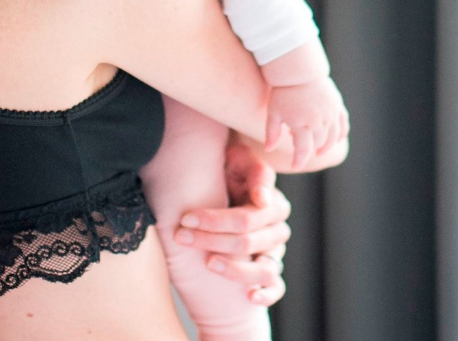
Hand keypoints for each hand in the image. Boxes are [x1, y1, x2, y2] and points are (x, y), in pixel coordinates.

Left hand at [175, 139, 291, 304]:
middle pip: (248, 242)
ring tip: (209, 264)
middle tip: (180, 236)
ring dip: (235, 269)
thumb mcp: (241, 160)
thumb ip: (256, 173)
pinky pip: (277, 287)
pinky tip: (249, 296)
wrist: (226, 178)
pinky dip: (266, 294)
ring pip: (265, 268)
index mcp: (272, 203)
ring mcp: (275, 251)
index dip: (215, 220)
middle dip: (210, 240)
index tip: (187, 218)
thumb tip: (262, 199)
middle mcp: (277, 228)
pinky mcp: (270, 270)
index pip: (247, 218)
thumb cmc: (230, 168)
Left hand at [265, 77, 349, 168]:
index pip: (303, 150)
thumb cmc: (283, 91)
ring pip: (333, 137)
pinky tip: (338, 139)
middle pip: (319, 144)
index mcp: (302, 125)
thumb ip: (271, 132)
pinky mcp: (336, 105)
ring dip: (327, 146)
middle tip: (303, 152)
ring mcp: (330, 113)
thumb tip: (268, 150)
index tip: (295, 166)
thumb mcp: (273, 112)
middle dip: (311, 151)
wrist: (298, 69)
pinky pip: (343, 123)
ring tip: (320, 151)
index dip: (299, 160)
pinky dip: (341, 133)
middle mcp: (319, 121)